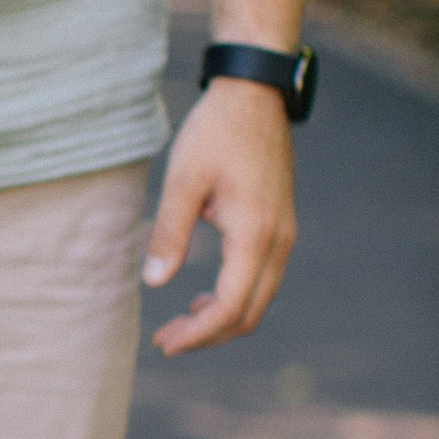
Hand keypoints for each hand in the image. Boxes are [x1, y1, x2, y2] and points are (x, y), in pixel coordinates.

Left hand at [142, 79, 298, 357]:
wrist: (256, 95)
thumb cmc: (216, 132)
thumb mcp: (182, 181)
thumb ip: (169, 233)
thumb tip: (154, 281)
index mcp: (254, 234)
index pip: (230, 306)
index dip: (198, 333)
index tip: (165, 343)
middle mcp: (279, 241)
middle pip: (249, 313)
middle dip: (208, 335)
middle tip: (166, 340)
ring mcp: (285, 235)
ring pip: (259, 299)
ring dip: (221, 319)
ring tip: (179, 323)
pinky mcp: (280, 226)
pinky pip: (262, 279)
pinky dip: (235, 297)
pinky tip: (202, 297)